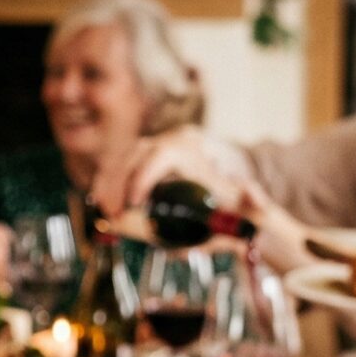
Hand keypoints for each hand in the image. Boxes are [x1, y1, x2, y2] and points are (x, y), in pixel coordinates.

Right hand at [88, 128, 239, 219]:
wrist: (230, 201)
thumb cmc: (236, 206)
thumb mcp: (248, 205)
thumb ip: (255, 199)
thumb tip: (252, 193)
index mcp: (190, 149)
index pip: (160, 156)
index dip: (142, 177)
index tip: (132, 205)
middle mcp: (170, 142)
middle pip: (134, 155)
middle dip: (118, 184)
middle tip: (112, 215)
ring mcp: (154, 148)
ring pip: (121, 158)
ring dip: (107, 184)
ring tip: (103, 213)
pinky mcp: (143, 160)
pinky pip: (118, 165)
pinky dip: (107, 182)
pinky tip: (100, 201)